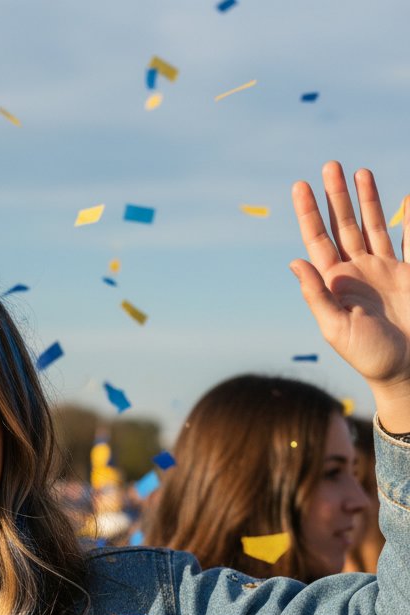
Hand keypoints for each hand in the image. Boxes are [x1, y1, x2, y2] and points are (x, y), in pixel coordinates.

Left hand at [291, 161, 409, 430]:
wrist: (406, 369)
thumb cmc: (368, 355)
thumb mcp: (335, 328)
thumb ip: (316, 295)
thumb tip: (295, 262)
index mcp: (333, 283)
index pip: (317, 240)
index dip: (308, 213)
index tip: (300, 186)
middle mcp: (355, 271)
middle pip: (342, 225)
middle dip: (335, 196)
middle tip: (329, 165)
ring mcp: (383, 270)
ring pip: (371, 225)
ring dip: (365, 199)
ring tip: (357, 171)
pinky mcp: (408, 273)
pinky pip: (408, 238)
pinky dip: (409, 218)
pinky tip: (406, 198)